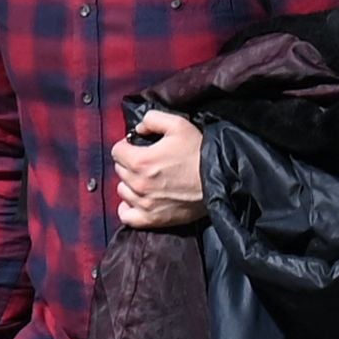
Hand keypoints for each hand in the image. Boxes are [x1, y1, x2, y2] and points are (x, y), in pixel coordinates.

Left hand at [112, 109, 206, 230]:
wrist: (222, 179)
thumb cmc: (200, 152)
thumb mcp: (178, 125)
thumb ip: (152, 120)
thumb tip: (138, 129)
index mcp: (140, 161)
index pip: (117, 151)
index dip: (127, 146)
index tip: (138, 147)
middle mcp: (138, 184)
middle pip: (120, 170)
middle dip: (130, 163)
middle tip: (148, 161)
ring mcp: (144, 203)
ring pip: (122, 190)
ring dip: (130, 183)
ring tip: (147, 179)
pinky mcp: (152, 219)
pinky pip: (127, 215)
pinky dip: (128, 208)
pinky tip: (137, 200)